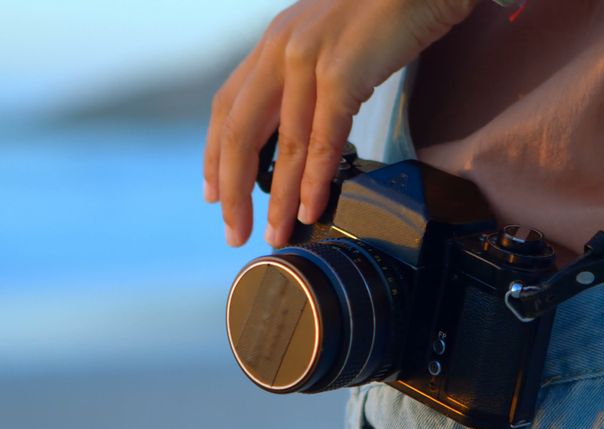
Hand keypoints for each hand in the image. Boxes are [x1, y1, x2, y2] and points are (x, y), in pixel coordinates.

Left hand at [204, 0, 478, 246]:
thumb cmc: (390, 7)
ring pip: (283, 144)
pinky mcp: (342, 71)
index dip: (214, 155)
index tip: (214, 195)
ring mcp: (308, 59)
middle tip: (234, 231)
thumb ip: (309, 72)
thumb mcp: (332, 36)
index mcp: (275, 41)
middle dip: (233, 190)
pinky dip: (314, 178)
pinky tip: (310, 206)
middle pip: (239, 132)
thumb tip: (303, 123)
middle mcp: (281, 49)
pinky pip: (323, 137)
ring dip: (277, 197)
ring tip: (275, 232)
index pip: (227, 106)